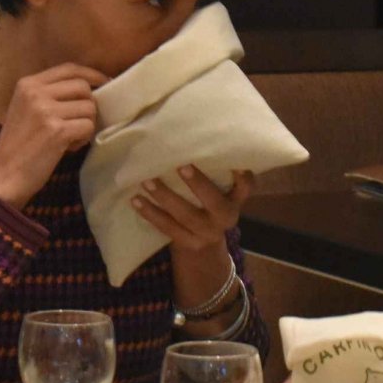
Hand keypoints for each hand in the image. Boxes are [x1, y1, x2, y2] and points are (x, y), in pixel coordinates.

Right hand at [0, 63, 107, 208]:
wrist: (3, 175)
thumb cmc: (18, 145)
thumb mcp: (27, 109)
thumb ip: (51, 95)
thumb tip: (91, 90)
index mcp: (28, 84)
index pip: (69, 68)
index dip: (92, 75)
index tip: (106, 84)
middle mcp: (36, 92)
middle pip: (83, 87)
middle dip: (89, 106)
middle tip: (81, 122)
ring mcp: (46, 110)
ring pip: (89, 108)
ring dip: (86, 125)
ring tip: (70, 138)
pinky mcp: (57, 131)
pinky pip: (88, 127)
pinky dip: (84, 139)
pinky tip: (69, 147)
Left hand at [133, 166, 254, 253]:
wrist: (204, 246)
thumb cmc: (208, 205)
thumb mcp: (219, 192)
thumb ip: (213, 173)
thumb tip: (186, 136)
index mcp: (235, 201)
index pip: (246, 187)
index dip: (242, 176)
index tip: (235, 162)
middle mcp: (225, 218)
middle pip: (214, 202)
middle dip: (198, 184)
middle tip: (181, 166)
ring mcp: (206, 233)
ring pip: (185, 215)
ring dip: (165, 197)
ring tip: (147, 181)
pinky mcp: (187, 242)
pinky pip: (167, 227)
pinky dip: (150, 213)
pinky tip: (136, 200)